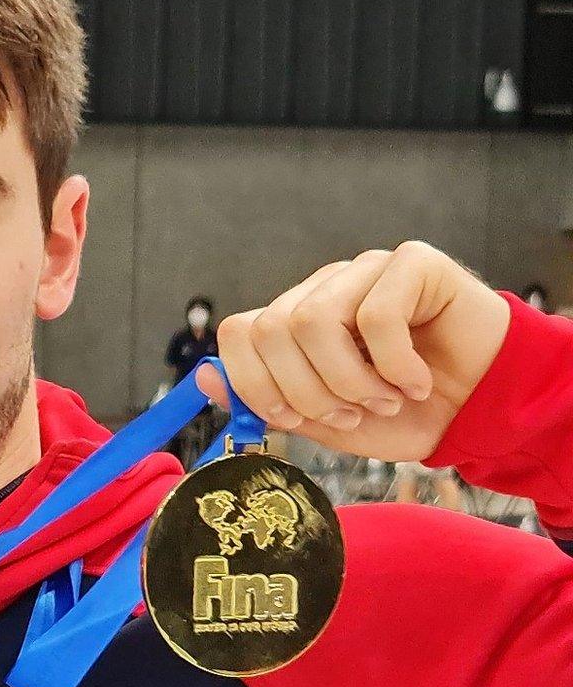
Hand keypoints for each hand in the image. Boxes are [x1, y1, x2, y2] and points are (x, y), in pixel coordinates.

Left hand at [200, 241, 510, 461]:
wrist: (483, 410)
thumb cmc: (406, 413)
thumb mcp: (328, 423)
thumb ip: (270, 403)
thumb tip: (204, 377)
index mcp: (296, 320)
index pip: (239, 332)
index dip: (255, 383)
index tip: (294, 418)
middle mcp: (324, 288)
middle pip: (271, 329)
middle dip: (306, 390)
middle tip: (351, 412)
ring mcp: (366, 270)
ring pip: (315, 320)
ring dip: (350, 380)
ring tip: (385, 399)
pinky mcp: (413, 264)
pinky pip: (377, 315)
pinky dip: (395, 365)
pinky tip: (417, 381)